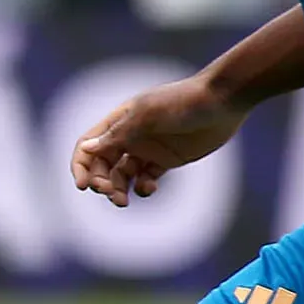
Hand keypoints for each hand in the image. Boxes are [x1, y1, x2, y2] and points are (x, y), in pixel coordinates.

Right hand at [70, 74, 246, 206]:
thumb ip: (118, 134)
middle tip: (112, 195)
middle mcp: (129, 136)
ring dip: (118, 189)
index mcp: (118, 122)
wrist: (222, 101)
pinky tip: (150, 189)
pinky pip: (145, 179)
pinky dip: (142, 188)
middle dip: (101, 182)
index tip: (83, 186)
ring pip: (121, 175)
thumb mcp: (147, 116)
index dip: (81, 166)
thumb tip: (86, 149)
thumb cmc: (182, 102)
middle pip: (102, 165)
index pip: (88, 146)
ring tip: (124, 202)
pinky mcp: (166, 160)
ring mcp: (147, 149)